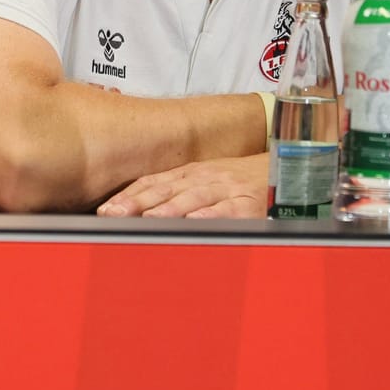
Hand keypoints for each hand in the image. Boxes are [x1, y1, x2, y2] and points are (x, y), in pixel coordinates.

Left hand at [97, 153, 265, 218]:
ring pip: (193, 198)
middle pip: (167, 190)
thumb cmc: (240, 180)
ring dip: (168, 209)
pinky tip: (195, 220)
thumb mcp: (206, 180)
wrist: (283, 169)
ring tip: (148, 218)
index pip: (154, 182)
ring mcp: (227, 189)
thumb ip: (175, 192)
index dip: (129, 196)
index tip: (106, 210)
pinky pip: (228, 209)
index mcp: (192, 173)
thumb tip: (136, 210)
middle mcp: (206, 178)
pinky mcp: (250, 203)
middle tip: (114, 215)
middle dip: (138, 203)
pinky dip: (211, 214)